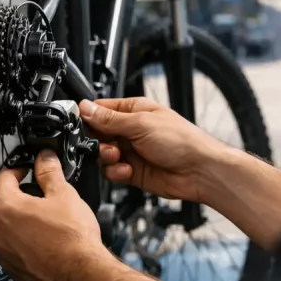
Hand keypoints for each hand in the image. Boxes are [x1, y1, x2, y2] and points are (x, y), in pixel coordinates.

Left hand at [0, 149, 109, 280]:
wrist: (80, 275)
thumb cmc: (72, 238)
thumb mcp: (64, 194)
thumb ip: (49, 172)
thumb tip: (44, 158)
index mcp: (5, 207)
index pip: (3, 177)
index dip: (17, 168)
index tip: (28, 167)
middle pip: (0, 202)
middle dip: (17, 192)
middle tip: (38, 189)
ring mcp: (2, 252)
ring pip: (5, 226)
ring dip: (18, 217)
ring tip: (44, 215)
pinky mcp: (12, 268)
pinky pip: (12, 246)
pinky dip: (22, 239)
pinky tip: (44, 238)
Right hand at [81, 97, 227, 202]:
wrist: (199, 170)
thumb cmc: (181, 140)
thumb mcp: (141, 124)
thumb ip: (110, 119)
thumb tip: (85, 107)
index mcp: (134, 110)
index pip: (101, 110)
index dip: (88, 118)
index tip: (81, 126)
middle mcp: (131, 130)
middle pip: (98, 134)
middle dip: (98, 141)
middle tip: (107, 145)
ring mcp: (132, 151)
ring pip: (103, 155)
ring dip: (107, 158)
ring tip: (119, 157)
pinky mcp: (133, 171)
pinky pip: (112, 172)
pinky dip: (116, 172)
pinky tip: (127, 171)